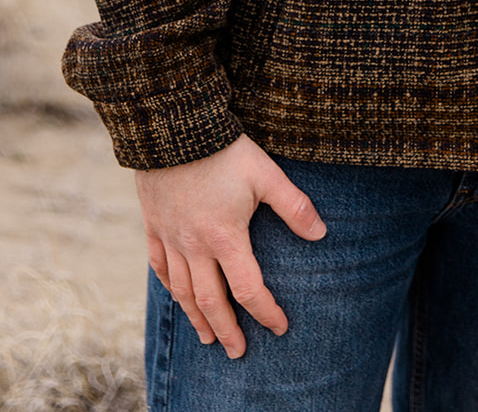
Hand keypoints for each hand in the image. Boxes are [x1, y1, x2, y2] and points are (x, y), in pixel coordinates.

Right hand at [136, 133, 326, 358]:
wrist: (173, 127)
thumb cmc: (224, 150)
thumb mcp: (266, 173)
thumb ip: (294, 205)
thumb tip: (321, 233)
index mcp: (225, 237)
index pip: (249, 288)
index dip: (266, 311)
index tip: (280, 327)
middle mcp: (195, 246)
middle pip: (211, 301)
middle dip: (227, 330)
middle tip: (237, 351)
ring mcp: (170, 238)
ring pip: (182, 291)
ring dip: (197, 318)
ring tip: (208, 337)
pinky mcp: (153, 226)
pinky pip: (159, 267)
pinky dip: (170, 287)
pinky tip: (178, 296)